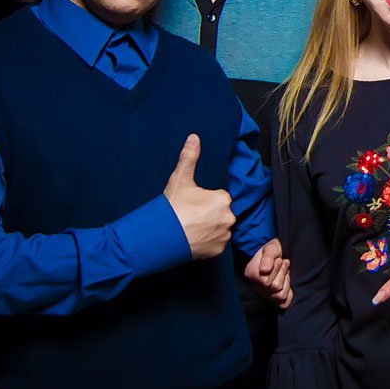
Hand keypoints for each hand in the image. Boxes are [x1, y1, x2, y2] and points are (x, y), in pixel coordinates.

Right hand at [163, 134, 235, 258]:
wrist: (160, 237)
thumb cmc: (172, 208)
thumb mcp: (180, 179)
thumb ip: (189, 157)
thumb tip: (194, 138)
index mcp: (223, 199)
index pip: (218, 197)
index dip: (204, 200)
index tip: (192, 204)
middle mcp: (229, 217)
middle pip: (220, 212)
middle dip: (208, 214)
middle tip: (190, 216)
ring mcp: (224, 235)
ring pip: (219, 228)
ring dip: (208, 228)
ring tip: (191, 227)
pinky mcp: (218, 250)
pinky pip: (216, 243)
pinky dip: (207, 242)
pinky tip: (194, 238)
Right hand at [244, 237, 291, 308]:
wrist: (272, 254)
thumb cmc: (271, 251)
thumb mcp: (270, 249)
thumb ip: (268, 258)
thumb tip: (265, 270)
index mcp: (251, 275)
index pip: (266, 281)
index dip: (277, 269)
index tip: (278, 260)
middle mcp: (256, 287)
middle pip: (275, 288)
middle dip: (282, 273)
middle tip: (283, 264)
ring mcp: (264, 294)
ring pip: (280, 296)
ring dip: (286, 281)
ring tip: (284, 271)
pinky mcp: (273, 298)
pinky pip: (283, 303)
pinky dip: (288, 293)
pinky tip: (287, 282)